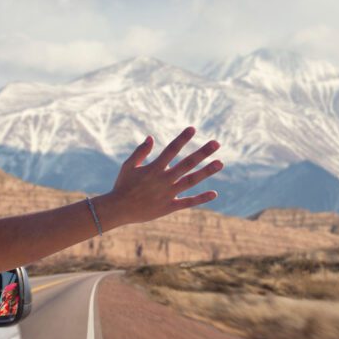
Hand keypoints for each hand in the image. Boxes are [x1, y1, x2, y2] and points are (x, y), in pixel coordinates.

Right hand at [107, 126, 223, 224]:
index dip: (182, 138)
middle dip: (202, 152)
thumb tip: (151, 137)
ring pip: (191, 181)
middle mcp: (163, 179)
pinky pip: (187, 202)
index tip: (193, 128)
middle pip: (187, 163)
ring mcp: (167, 193)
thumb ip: (140, 152)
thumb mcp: (128, 166)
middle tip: (216, 143)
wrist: (118, 209)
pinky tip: (214, 193)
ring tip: (220, 163)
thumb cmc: (122, 185)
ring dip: (206, 172)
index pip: (171, 149)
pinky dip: (200, 198)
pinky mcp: (169, 207)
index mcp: (154, 168)